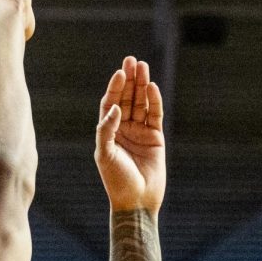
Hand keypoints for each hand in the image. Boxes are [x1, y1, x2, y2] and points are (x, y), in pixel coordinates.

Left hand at [94, 57, 166, 212]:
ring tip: (143, 67)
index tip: (119, 73)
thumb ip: (107, 129)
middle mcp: (124, 129)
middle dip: (129, 80)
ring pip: (142, 103)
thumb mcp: (105, 154)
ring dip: (142, 86)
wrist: (137, 200)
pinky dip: (155, 101)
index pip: (110, 103)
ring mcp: (140, 132)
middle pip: (127, 98)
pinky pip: (155, 115)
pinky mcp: (156, 138)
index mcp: (108, 131)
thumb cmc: (116, 180)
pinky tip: (153, 88)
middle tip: (132, 61)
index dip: (115, 88)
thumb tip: (115, 108)